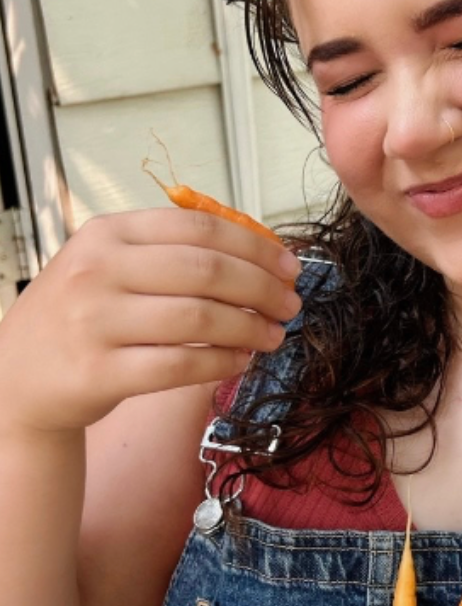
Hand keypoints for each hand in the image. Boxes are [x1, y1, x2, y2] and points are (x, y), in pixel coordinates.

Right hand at [0, 209, 299, 435]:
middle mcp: (97, 271)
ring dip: (251, 328)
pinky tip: (239, 361)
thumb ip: (172, 253)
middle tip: (291, 305)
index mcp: (106, 234)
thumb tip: (263, 257)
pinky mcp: (99, 371)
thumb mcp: (109, 265)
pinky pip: (181, 363)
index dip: (255, 247)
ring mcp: (94, 321)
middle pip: (207, 270)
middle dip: (263, 289)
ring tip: (273, 335)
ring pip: (199, 317)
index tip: (290, 267)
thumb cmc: (82, 316)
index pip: (199, 228)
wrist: (16, 377)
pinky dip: (222, 362)